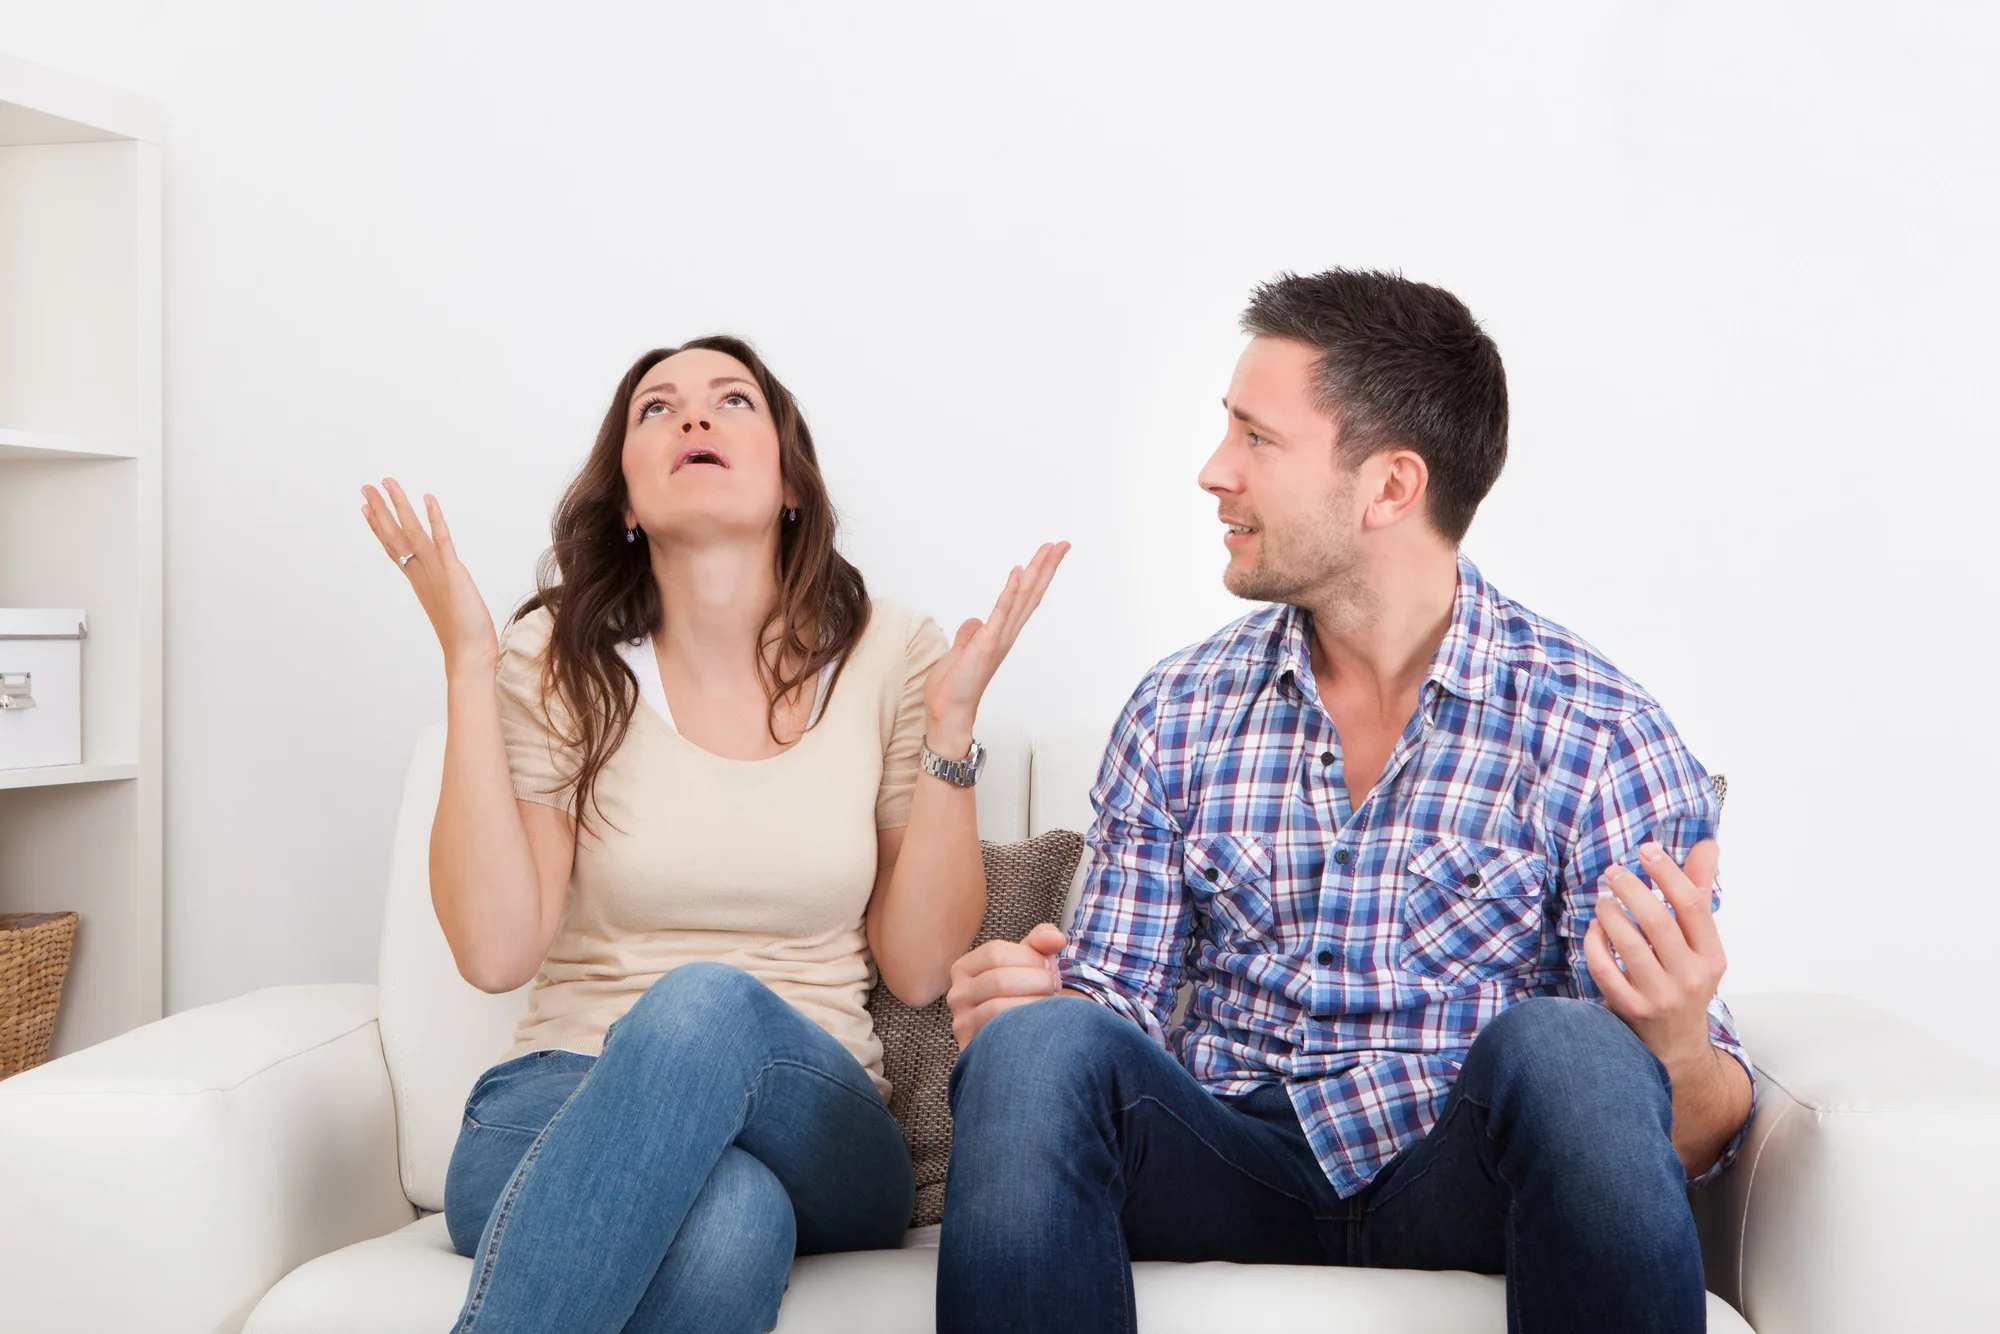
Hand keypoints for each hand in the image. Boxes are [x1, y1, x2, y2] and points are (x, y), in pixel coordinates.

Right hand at [362, 479, 497, 677]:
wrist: (469, 655)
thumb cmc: (463, 638)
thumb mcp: (447, 608)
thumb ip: (442, 595)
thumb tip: (442, 593)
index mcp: (419, 579)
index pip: (394, 547)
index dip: (379, 527)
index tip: (365, 508)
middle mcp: (422, 572)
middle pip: (395, 535)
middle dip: (380, 510)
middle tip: (365, 487)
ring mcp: (435, 571)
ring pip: (412, 532)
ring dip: (399, 505)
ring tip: (387, 482)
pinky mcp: (453, 572)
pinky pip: (442, 540)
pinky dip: (435, 519)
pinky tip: (428, 498)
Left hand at [923, 542, 1069, 751]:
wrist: (949, 713)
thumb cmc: (954, 688)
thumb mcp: (961, 653)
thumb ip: (970, 635)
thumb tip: (975, 620)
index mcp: (1000, 635)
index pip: (1024, 600)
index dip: (1037, 576)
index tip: (1049, 555)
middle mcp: (1006, 635)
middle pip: (1032, 594)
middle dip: (1047, 568)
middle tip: (1062, 544)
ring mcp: (999, 639)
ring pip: (1022, 599)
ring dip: (1036, 572)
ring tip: (1048, 549)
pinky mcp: (987, 644)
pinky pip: (1001, 613)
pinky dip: (1010, 591)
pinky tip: (1018, 571)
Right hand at [946, 922, 1065, 1047]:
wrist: (1021, 1038)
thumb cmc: (1026, 993)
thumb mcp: (1031, 963)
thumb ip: (1041, 942)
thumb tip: (1055, 938)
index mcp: (965, 967)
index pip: (995, 952)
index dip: (1030, 957)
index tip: (1049, 967)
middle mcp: (956, 994)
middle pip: (999, 979)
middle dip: (1036, 981)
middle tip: (1055, 987)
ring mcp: (961, 1023)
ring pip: (997, 1007)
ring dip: (1034, 1004)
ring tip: (1050, 1006)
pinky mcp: (971, 1048)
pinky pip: (998, 1033)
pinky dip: (1025, 1026)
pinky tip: (1040, 1024)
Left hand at [1583, 840, 1727, 1071]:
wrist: (1674, 1044)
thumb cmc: (1684, 980)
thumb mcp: (1699, 943)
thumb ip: (1698, 892)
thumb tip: (1707, 845)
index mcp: (1712, 956)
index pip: (1693, 906)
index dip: (1669, 873)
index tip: (1646, 850)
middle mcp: (1690, 977)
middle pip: (1658, 922)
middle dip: (1631, 889)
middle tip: (1613, 870)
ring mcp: (1659, 995)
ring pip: (1628, 944)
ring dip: (1609, 914)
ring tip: (1602, 900)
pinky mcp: (1630, 1008)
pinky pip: (1604, 968)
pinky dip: (1594, 943)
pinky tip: (1594, 929)